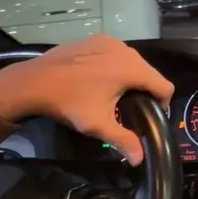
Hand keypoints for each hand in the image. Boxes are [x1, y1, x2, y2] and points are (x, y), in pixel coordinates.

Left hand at [0, 34, 173, 164]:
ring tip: (113, 94)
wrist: (32, 82)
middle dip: (144, 90)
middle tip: (129, 108)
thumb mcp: (98, 125)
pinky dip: (113, 65)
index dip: (163, 104)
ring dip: (129, 77)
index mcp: (133, 68)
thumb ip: (123, 140)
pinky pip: (114, 53)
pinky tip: (97, 78)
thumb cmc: (69, 102)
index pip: (164, 86)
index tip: (149, 116)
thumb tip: (139, 160)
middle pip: (149, 72)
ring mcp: (109, 41)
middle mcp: (126, 50)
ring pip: (132, 61)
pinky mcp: (94, 39)